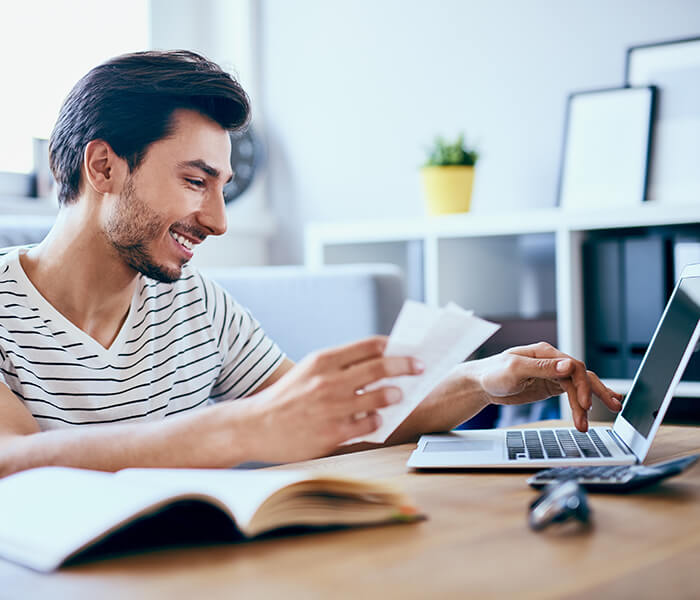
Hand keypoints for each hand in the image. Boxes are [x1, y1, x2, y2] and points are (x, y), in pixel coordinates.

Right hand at [244, 336, 422, 461]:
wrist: (255, 426)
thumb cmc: (286, 397)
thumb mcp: (308, 371)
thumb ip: (339, 366)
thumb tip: (378, 362)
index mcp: (323, 360)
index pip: (369, 346)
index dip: (394, 346)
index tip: (407, 349)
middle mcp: (329, 380)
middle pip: (381, 367)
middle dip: (406, 366)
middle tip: (420, 367)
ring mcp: (332, 407)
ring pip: (380, 396)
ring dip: (395, 394)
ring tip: (398, 395)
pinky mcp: (333, 433)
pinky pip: (370, 424)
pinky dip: (378, 420)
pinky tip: (376, 419)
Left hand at [476, 342, 622, 431]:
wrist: (479, 384)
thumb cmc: (492, 373)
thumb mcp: (515, 369)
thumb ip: (542, 367)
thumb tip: (568, 364)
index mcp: (545, 353)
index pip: (573, 366)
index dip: (582, 385)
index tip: (584, 404)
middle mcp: (552, 362)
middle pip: (581, 375)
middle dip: (596, 393)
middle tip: (612, 408)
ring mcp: (552, 375)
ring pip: (579, 386)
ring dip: (588, 403)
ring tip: (591, 422)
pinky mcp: (549, 387)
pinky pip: (571, 393)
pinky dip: (582, 402)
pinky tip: (592, 410)